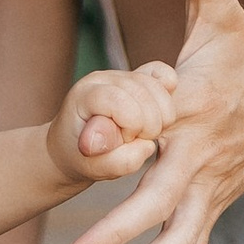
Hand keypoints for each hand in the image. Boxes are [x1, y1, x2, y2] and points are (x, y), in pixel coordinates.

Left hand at [48, 60, 176, 183]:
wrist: (74, 145)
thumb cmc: (80, 156)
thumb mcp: (93, 169)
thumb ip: (117, 162)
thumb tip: (147, 146)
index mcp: (86, 95)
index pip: (120, 100)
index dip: (131, 125)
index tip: (123, 140)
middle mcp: (104, 78)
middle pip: (144, 93)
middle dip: (148, 126)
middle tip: (132, 139)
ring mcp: (123, 74)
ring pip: (159, 89)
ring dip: (159, 119)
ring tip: (140, 132)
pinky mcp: (140, 76)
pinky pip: (164, 74)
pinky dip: (169, 96)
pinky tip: (160, 114)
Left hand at [64, 0, 243, 243]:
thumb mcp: (225, 14)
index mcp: (194, 107)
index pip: (154, 129)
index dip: (122, 147)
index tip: (88, 162)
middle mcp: (200, 156)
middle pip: (160, 203)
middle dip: (120, 235)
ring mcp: (210, 189)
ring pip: (178, 243)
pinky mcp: (214, 208)